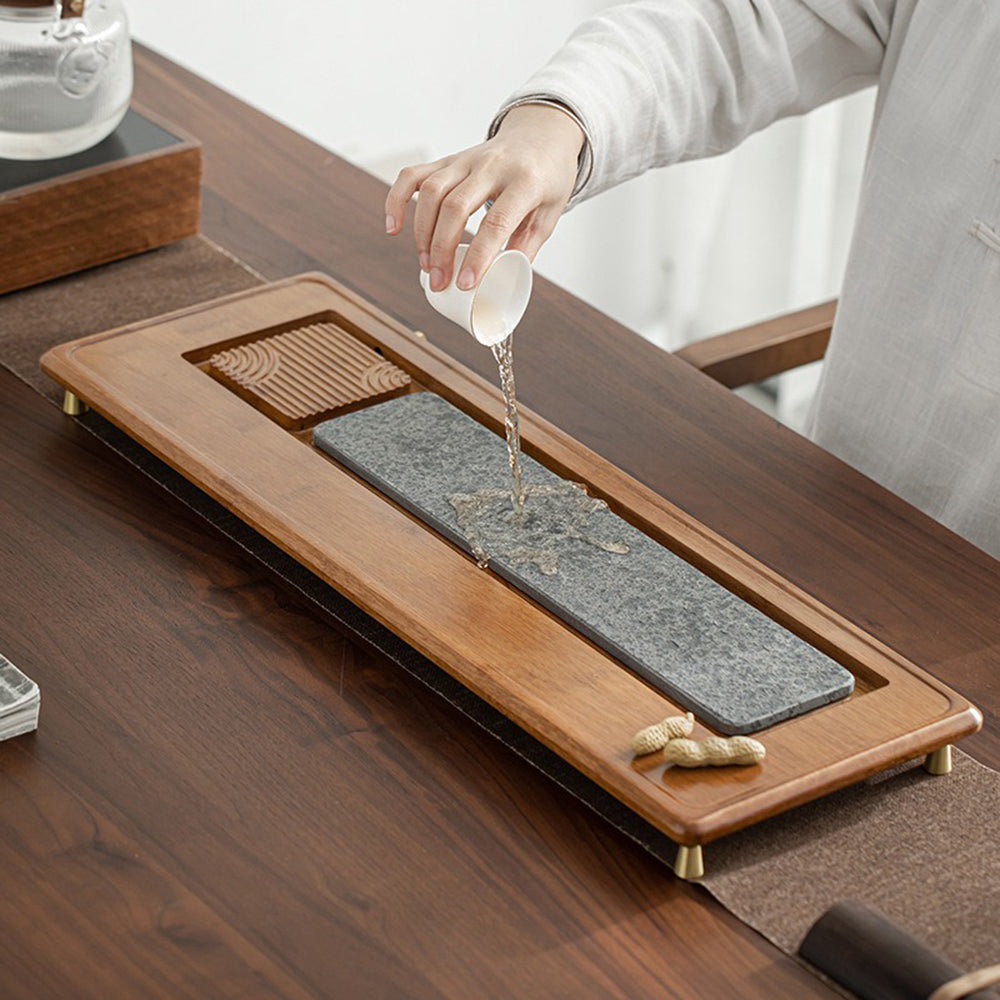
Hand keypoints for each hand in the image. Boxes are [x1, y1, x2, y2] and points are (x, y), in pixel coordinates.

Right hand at [384, 103, 584, 291]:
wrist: (541, 136)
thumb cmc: (547, 181)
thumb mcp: (549, 216)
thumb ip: (524, 249)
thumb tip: (497, 284)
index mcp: (524, 182)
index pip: (496, 221)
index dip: (478, 256)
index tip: (465, 285)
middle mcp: (492, 166)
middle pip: (455, 207)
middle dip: (442, 249)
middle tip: (439, 282)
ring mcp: (466, 159)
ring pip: (431, 192)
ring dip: (422, 233)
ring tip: (426, 265)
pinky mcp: (448, 159)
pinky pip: (413, 175)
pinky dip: (397, 199)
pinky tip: (393, 227)